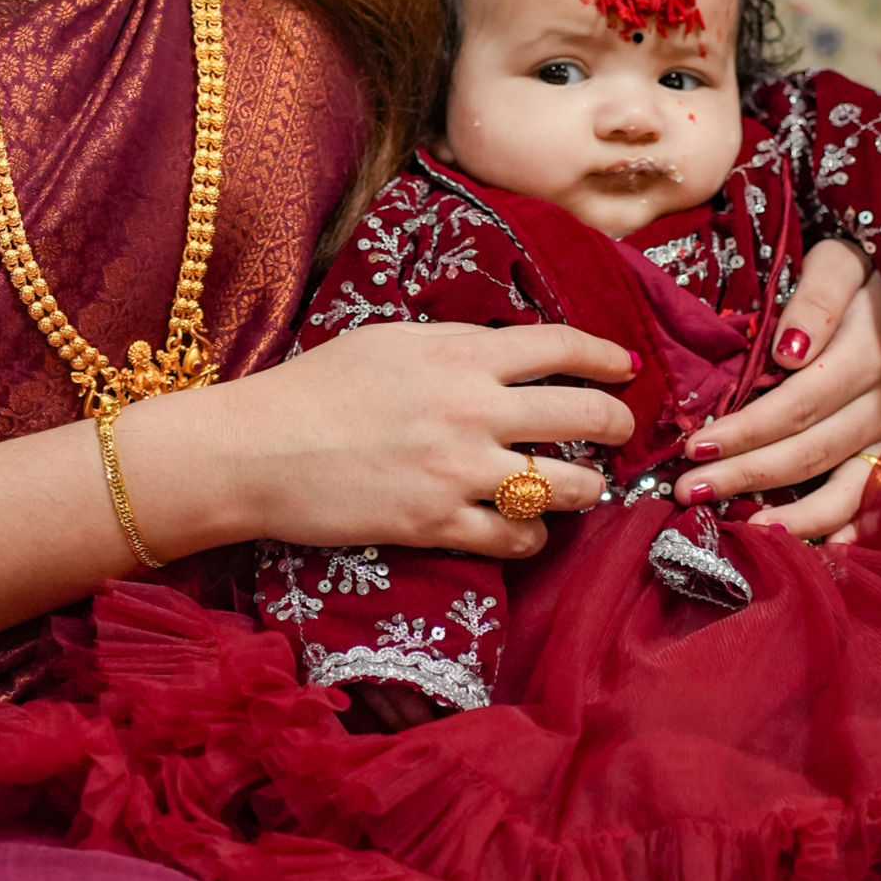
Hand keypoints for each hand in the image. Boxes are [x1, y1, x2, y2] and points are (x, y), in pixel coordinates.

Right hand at [169, 320, 632, 563]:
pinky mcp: (437, 525)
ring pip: (567, 486)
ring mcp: (459, 471)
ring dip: (584, 488)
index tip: (626, 368)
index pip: (562, 346)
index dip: (606, 356)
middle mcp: (473, 410)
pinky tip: (524, 530)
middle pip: (586, 416)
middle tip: (621, 432)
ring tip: (578, 489)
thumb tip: (504, 352)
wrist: (254, 450)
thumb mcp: (388, 342)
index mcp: (460, 355)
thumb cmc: (312, 389)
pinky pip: (516, 537)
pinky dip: (531, 536)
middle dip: (618, 425)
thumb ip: (453, 346)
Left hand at [672, 241, 880, 543]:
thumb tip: (787, 354)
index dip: (746, 430)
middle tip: (689, 493)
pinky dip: (840, 528)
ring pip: (844, 487)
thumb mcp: (841, 262)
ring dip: (789, 516)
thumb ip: (816, 299)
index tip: (694, 446)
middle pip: (810, 450)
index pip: (797, 403)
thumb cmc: (866, 274)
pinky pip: (872, 499)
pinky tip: (803, 547)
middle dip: (746, 476)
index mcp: (867, 353)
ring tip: (739, 530)